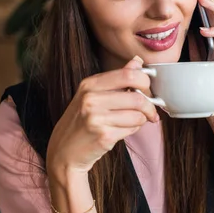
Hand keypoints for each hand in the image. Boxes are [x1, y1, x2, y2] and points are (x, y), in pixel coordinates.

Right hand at [45, 56, 158, 179]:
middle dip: (149, 106)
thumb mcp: (93, 94)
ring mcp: (96, 118)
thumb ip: (117, 78)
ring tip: (133, 121)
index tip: (148, 89)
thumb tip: (137, 61)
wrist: (64, 151)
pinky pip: (132, 129)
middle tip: (149, 111)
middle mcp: (91, 99)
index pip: (128, 75)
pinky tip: (122, 130)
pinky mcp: (104, 136)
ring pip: (138, 115)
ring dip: (142, 120)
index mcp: (89, 84)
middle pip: (137, 97)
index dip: (145, 81)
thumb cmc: (81, 121)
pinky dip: (133, 129)